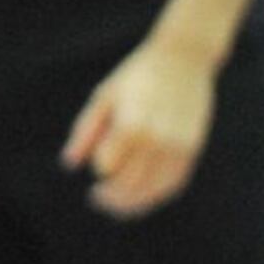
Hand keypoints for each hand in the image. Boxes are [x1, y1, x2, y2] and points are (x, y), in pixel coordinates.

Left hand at [63, 35, 217, 217]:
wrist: (185, 58)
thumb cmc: (138, 76)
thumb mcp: (104, 96)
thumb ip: (86, 130)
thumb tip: (70, 164)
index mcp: (132, 123)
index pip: (108, 166)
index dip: (100, 171)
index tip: (97, 173)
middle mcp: (158, 137)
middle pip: (130, 183)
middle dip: (112, 197)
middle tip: (99, 197)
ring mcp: (178, 143)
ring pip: (154, 188)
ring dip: (134, 202)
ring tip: (119, 205)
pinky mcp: (193, 146)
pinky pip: (175, 181)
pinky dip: (158, 194)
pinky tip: (144, 194)